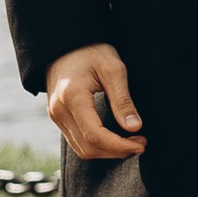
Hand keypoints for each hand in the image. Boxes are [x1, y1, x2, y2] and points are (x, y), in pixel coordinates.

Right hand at [45, 42, 144, 158]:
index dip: (119, 146)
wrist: (65, 44)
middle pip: (88, 147)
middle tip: (141, 143)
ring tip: (131, 143)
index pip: (95, 135)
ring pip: (82, 149)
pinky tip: (115, 139)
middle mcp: (59, 111)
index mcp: (72, 97)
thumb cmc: (91, 51)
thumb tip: (135, 128)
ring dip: (108, 152)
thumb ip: (122, 100)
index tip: (141, 144)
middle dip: (117, 151)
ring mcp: (56, 116)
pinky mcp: (59, 118)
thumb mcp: (113, 68)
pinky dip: (97, 146)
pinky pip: (77, 142)